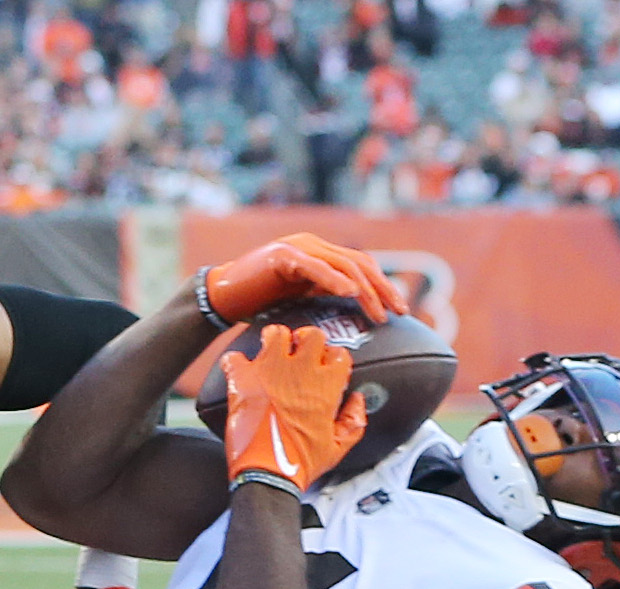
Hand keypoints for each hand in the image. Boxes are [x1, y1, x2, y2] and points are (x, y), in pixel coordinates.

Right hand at [202, 233, 407, 325]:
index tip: (398, 309)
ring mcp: (298, 247)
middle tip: (399, 312)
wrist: (220, 295)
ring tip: (377, 311)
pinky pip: (314, 267)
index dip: (382, 286)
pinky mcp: (281, 256)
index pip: (360, 266)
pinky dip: (334, 279)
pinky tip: (349, 293)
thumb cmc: (256, 301)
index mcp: (319, 253)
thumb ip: (322, 294)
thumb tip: (351, 308)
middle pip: (359, 263)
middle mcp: (312, 245)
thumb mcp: (298, 297)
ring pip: (343, 265)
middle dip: (382, 288)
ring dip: (364, 290)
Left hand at [221, 324, 367, 491]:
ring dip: (274, 340)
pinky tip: (238, 370)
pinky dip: (235, 362)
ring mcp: (270, 372)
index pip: (339, 353)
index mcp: (327, 385)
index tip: (324, 368)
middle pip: (311, 334)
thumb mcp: (338, 447)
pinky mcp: (243, 380)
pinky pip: (235, 357)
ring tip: (271, 352)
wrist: (267, 475)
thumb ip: (354, 420)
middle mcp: (300, 371)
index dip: (332, 358)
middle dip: (306, 339)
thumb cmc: (301, 463)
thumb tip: (358, 401)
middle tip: (299, 350)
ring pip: (275, 333)